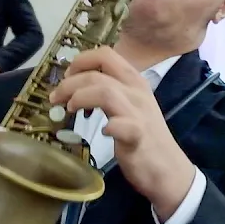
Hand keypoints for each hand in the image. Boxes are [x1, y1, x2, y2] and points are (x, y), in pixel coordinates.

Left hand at [48, 47, 194, 219]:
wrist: (168, 169)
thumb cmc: (144, 137)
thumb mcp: (129, 105)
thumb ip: (109, 91)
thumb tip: (76, 85)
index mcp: (134, 81)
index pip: (106, 54)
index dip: (81, 61)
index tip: (66, 77)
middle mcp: (137, 91)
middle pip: (98, 73)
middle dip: (70, 82)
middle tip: (56, 98)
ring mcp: (139, 113)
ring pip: (106, 91)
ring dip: (80, 97)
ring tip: (69, 109)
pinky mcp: (138, 136)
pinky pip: (123, 125)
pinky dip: (109, 126)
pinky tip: (102, 132)